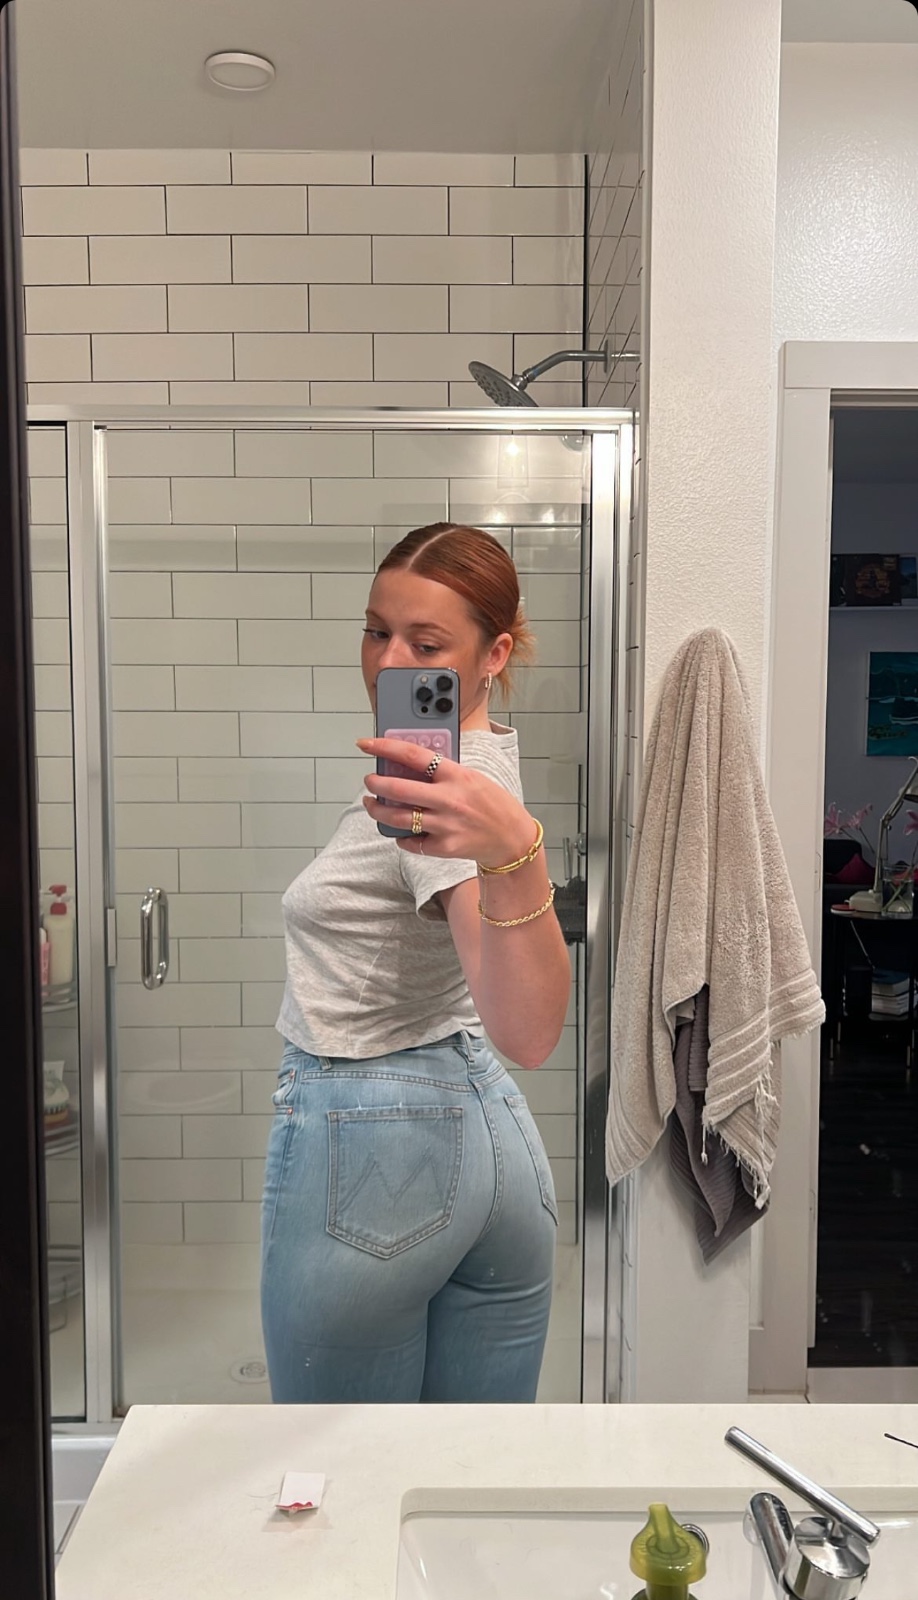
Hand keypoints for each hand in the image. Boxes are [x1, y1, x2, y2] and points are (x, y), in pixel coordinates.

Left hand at [357, 737, 535, 865]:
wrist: (512, 838)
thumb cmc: (492, 804)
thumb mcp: (471, 777)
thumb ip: (443, 772)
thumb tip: (409, 765)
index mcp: (456, 775)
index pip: (412, 755)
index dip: (384, 747)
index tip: (366, 744)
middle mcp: (449, 799)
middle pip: (398, 789)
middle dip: (375, 783)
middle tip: (369, 780)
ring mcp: (445, 825)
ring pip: (398, 818)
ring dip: (377, 811)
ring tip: (372, 804)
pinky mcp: (443, 847)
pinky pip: (411, 842)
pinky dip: (401, 837)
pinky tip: (400, 831)